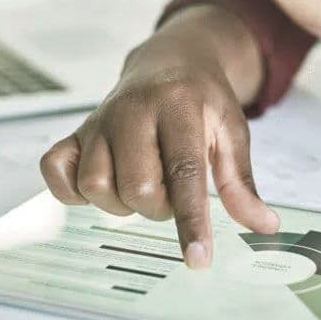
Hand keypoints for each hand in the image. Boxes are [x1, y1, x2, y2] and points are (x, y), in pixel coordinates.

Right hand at [39, 12, 279, 268]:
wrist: (169, 60)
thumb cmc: (202, 100)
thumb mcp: (232, 131)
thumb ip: (241, 181)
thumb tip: (264, 225)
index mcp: (179, 107)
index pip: (184, 173)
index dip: (191, 222)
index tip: (198, 259)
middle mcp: (133, 110)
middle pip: (137, 188)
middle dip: (159, 207)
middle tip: (173, 191)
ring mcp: (99, 120)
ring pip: (95, 185)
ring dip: (121, 202)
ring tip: (143, 183)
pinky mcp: (76, 131)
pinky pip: (56, 170)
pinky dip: (72, 189)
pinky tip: (103, 181)